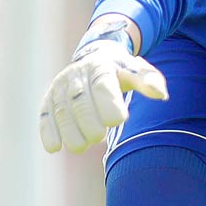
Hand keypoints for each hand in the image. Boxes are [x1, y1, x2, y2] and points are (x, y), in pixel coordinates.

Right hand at [38, 39, 168, 153]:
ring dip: (71, 132)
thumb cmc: (121, 71)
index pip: (102, 85)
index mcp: (100, 67)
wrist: (94, 58)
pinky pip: (45, 115)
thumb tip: (161, 94)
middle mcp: (77, 75)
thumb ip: (149, 81)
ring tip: (83, 145)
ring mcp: (60, 88)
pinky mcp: (48, 100)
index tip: (118, 120)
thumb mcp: (137, 71)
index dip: (108, 104)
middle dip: (89, 123)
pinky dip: (48, 132)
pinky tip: (54, 148)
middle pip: (80, 102)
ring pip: (62, 112)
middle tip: (100, 137)